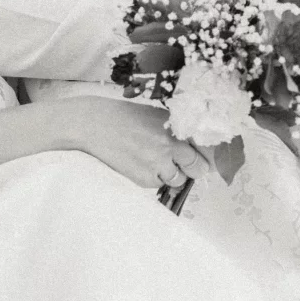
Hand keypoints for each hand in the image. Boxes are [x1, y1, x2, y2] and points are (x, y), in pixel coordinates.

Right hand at [56, 95, 207, 191]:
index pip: (204, 147)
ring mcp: (157, 163)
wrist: (94, 125)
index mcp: (175, 126)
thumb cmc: (124, 117)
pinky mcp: (143, 178)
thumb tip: (194, 148)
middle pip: (197, 168)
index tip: (204, 158)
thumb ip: (176, 131)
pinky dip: (153, 178)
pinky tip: (141, 164)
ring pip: (178, 179)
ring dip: (172, 174)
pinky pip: (157, 184)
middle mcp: (170, 145)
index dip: (205, 155)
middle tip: (188, 166)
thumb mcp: (156, 116)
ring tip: (156, 161)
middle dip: (195, 169)